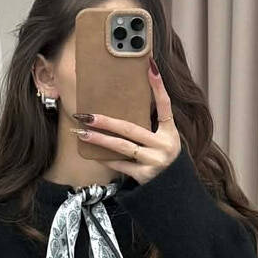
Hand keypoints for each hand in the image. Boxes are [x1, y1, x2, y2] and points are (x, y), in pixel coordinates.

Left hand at [71, 61, 179, 185]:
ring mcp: (154, 162)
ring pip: (122, 147)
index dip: (158, 86)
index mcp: (171, 133)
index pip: (165, 105)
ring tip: (83, 132)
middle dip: (107, 121)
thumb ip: (151, 126)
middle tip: (88, 114)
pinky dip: (107, 159)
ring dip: (100, 140)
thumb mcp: (166, 141)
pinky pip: (121, 165)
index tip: (150, 66)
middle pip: (131, 129)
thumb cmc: (164, 160)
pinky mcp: (144, 176)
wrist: (174, 191)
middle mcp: (164, 146)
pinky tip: (93, 153)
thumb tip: (127, 105)